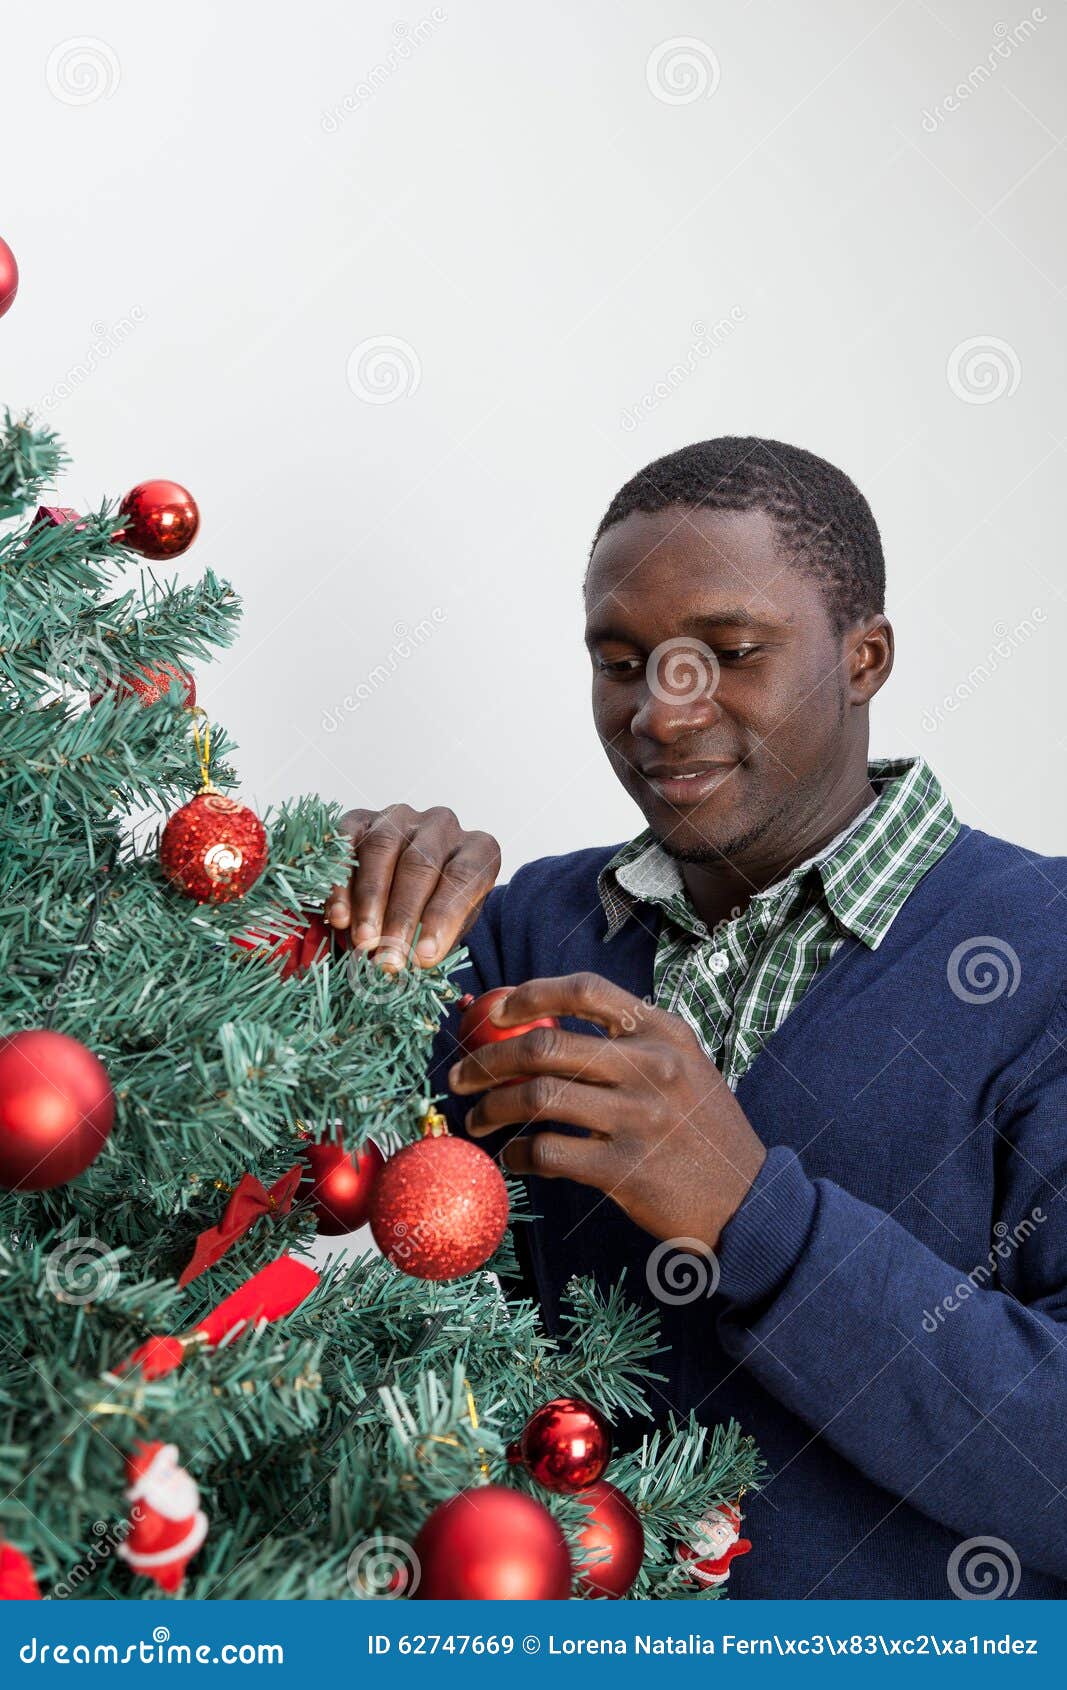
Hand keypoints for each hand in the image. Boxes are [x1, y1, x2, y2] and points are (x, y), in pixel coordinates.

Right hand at [325, 805, 500, 970]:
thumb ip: (434, 939)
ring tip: (362, 939)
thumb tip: (414, 959)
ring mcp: (399, 816)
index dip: (443, 917)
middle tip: (387, 955)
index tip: (424, 955)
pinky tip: (338, 915)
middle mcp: (441, 825)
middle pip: (420, 863)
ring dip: (369, 900)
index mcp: (477, 849)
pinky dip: (340, 882)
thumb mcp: (447, 927)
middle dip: (401, 915)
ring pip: (382, 848)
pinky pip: (347, 842)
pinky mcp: (360, 818)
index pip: (464, 877)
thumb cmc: (434, 910)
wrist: (405, 887)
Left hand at [448, 972, 765, 1247]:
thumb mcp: (682, 1068)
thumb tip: (541, 1029)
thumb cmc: (701, 1130)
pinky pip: (547, 1153)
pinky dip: (517, 1156)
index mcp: (664, 1032)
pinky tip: (513, 1159)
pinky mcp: (624, 1169)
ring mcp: (638, 1117)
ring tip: (476, 1118)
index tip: (494, 1011)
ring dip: (491, 1107)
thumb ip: (627, 1045)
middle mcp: (652, 1067)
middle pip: (545, 1045)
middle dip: (487, 1060)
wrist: (749, 1201)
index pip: (587, 990)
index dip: (530, 994)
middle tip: (461, 1075)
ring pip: (537, 1097)